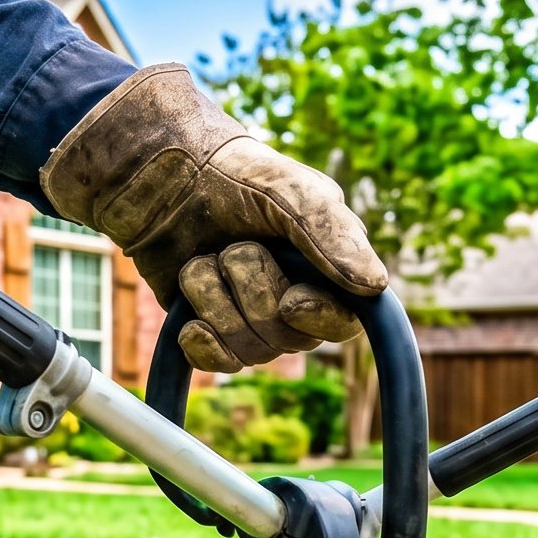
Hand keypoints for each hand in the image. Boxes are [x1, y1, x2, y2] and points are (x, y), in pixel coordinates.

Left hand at [41, 63, 385, 371]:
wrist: (161, 174)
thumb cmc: (234, 174)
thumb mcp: (290, 192)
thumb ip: (332, 235)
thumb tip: (376, 287)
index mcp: (326, 266)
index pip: (343, 322)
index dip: (319, 320)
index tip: (290, 302)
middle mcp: (294, 297)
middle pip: (289, 339)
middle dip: (253, 291)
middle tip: (232, 248)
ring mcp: (250, 316)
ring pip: (249, 350)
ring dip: (216, 300)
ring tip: (201, 260)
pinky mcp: (210, 327)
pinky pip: (217, 363)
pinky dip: (202, 344)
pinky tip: (190, 320)